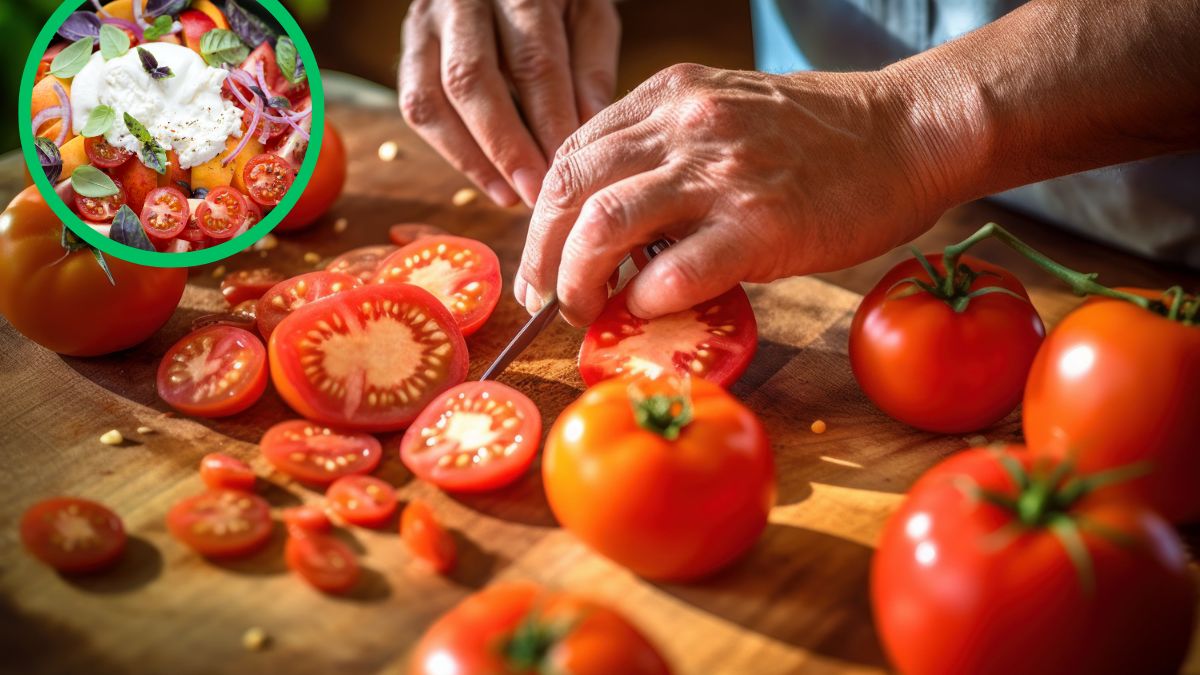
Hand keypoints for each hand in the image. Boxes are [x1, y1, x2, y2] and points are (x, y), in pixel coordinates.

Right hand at [398, 0, 620, 207]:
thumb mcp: (589, 14)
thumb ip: (591, 67)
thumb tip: (586, 132)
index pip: (532, 60)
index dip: (548, 121)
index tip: (565, 170)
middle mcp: (461, 0)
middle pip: (471, 80)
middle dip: (505, 146)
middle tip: (535, 193)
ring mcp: (426, 23)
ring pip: (432, 98)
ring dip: (472, 157)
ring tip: (510, 195)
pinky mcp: (409, 49)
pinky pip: (416, 106)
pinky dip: (451, 151)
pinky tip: (488, 180)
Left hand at [515, 63, 952, 325]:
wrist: (908, 134)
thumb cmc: (819, 136)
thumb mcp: (725, 114)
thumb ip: (665, 153)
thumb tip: (613, 224)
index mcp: (668, 98)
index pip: (572, 154)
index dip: (544, 216)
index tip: (544, 257)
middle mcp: (682, 126)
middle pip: (569, 190)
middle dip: (541, 255)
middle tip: (546, 297)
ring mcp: (719, 173)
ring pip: (601, 228)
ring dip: (577, 282)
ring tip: (585, 311)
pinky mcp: (759, 225)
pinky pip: (672, 274)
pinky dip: (645, 301)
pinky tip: (652, 309)